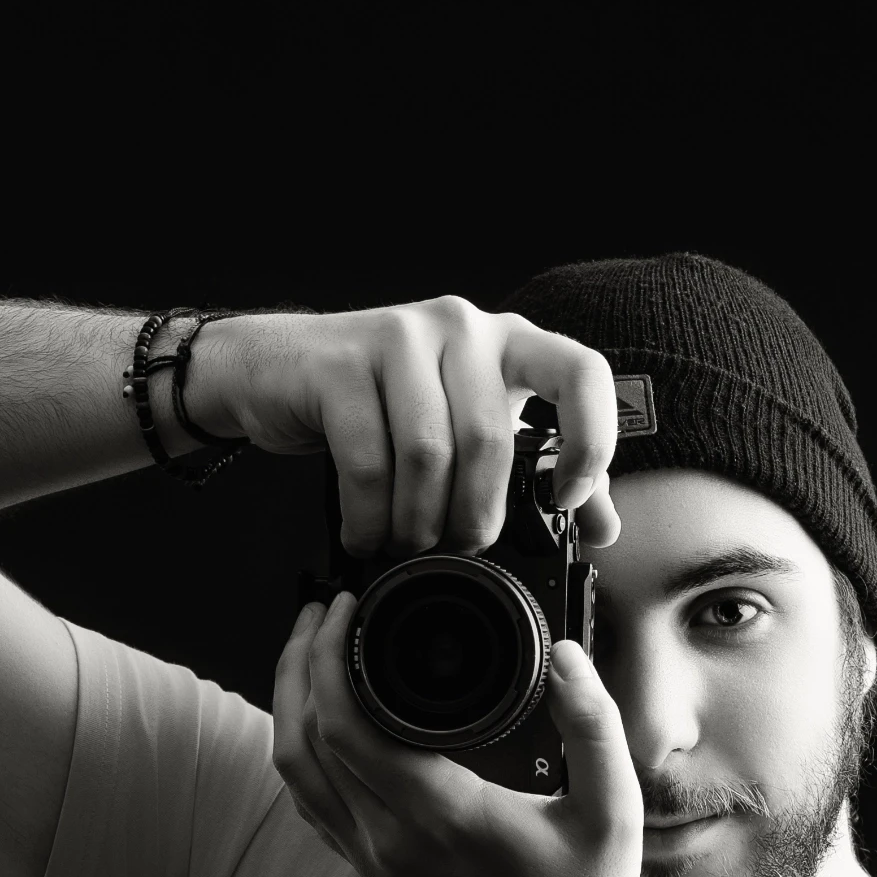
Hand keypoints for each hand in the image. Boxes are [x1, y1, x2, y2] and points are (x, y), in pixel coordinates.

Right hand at [186, 297, 623, 557]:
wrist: (273, 370)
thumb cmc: (381, 405)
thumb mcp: (465, 426)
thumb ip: (535, 468)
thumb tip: (604, 526)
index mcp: (506, 342)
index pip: (582, 372)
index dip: (591, 441)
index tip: (566, 500)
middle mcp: (461, 327)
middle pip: (491, 440)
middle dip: (476, 516)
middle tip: (457, 549)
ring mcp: (399, 336)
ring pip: (429, 454)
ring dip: (418, 522)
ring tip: (405, 545)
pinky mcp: (342, 362)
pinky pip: (369, 460)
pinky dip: (369, 516)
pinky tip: (365, 534)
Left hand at [271, 591, 642, 876]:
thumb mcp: (612, 815)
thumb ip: (594, 727)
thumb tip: (567, 658)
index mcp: (438, 817)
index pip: (346, 726)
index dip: (326, 657)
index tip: (345, 608)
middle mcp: (388, 839)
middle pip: (301, 740)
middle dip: (298, 663)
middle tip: (319, 612)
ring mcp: (371, 860)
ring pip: (293, 773)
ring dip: (289, 705)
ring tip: (308, 653)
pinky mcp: (370, 874)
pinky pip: (311, 803)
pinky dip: (301, 751)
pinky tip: (323, 720)